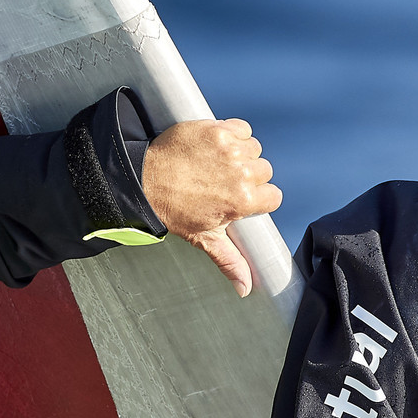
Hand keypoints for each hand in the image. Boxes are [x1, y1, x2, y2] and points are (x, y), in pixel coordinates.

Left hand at [141, 118, 279, 296]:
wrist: (144, 181)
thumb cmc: (174, 211)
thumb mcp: (205, 239)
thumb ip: (230, 261)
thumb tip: (245, 289)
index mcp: (242, 201)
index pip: (273, 197)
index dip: (258, 199)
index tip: (241, 199)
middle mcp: (240, 173)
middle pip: (264, 171)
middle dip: (249, 177)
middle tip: (225, 183)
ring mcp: (229, 149)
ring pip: (254, 149)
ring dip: (242, 155)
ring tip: (219, 165)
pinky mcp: (217, 129)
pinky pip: (241, 129)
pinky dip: (234, 134)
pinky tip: (218, 148)